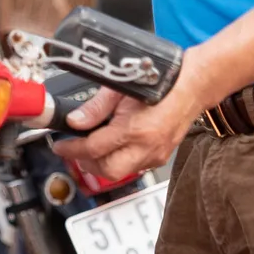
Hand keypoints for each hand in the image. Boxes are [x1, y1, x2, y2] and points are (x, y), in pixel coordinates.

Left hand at [52, 85, 195, 181]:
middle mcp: (147, 147)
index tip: (60, 146)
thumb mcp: (121, 88)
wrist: (193, 84)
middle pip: (107, 171)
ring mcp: (156, 154)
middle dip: (86, 163)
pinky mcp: (162, 156)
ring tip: (92, 147)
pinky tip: (115, 146)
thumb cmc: (162, 81)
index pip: (94, 148)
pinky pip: (135, 167)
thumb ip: (96, 107)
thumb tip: (75, 121)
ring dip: (103, 163)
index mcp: (135, 129)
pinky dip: (120, 160)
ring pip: (121, 172)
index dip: (72, 148)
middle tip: (74, 149)